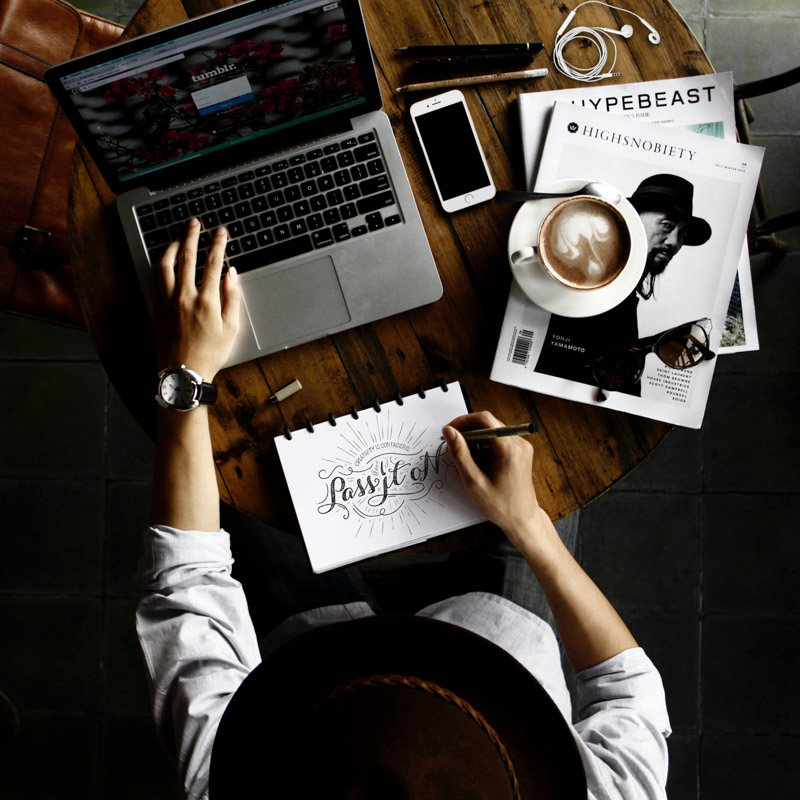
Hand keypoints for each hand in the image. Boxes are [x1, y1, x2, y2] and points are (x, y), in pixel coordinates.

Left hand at [151, 219, 240, 380]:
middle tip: (195, 223)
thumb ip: (232, 298)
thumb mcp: (231, 328)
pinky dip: (160, 266)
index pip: (212, 263)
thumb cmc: (210, 354)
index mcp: (207, 301)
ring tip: (178, 238)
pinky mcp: (157, 309)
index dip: (218, 244)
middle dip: (192, 236)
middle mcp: (184, 297)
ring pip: (166, 265)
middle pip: (187, 257)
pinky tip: (164, 261)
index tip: (221, 232)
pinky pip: (155, 280)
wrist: (184, 373)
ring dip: (172, 247)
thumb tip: (231, 274)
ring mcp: (168, 302)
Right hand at [443, 411, 548, 548]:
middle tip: (454, 449)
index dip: (463, 422)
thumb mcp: (474, 481)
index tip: (450, 432)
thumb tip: (449, 431)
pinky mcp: (520, 452)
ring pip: (491, 433)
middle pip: (488, 424)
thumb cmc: (501, 506)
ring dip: (475, 443)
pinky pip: (498, 441)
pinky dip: (484, 449)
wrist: (522, 520)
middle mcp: (519, 443)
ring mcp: (521, 447)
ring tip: (467, 464)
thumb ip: (460, 454)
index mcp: (510, 449)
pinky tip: (478, 466)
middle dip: (468, 434)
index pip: (484, 420)